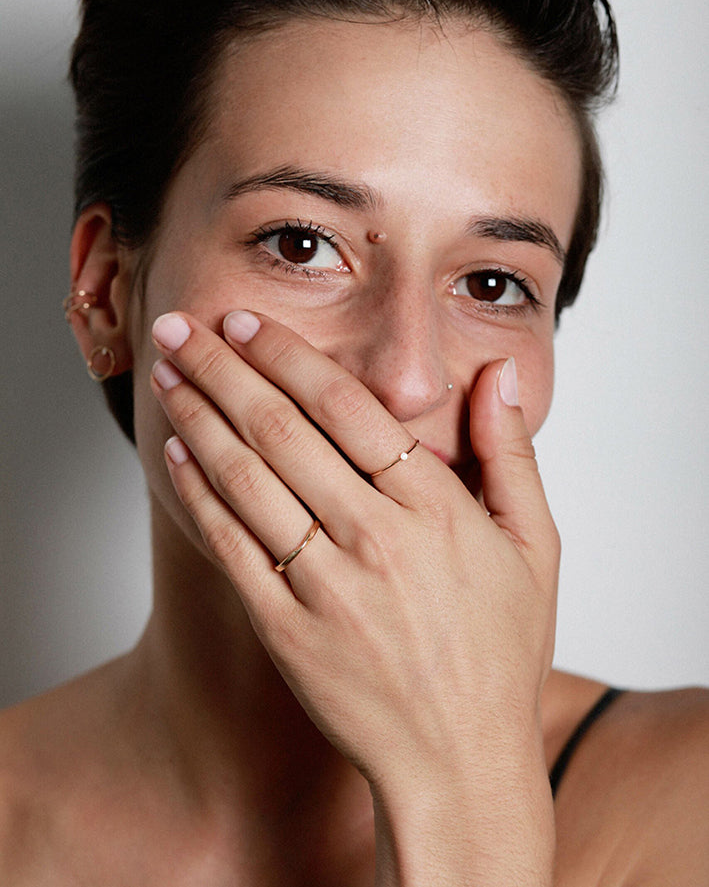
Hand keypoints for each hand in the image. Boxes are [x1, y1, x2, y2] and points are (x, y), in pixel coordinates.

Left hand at [150, 309, 558, 884]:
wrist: (458, 761)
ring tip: (167, 373)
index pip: (346, 406)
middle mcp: (374, 537)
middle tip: (180, 326)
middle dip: (222, 367)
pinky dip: (200, 494)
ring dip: (199, 416)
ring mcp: (324, 584)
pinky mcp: (286, 628)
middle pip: (281, 428)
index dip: (287, 356)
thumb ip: (512, 454)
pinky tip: (178, 454)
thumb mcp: (536, 548)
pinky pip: (232, 545)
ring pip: (247, 477)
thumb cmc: (499, 654)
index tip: (247, 323)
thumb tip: (498, 375)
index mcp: (433, 508)